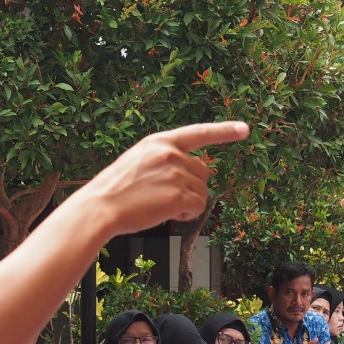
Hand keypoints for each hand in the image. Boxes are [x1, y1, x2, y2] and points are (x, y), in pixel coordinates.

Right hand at [74, 121, 249, 238]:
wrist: (99, 208)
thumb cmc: (114, 191)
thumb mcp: (138, 162)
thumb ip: (164, 161)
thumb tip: (193, 174)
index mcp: (159, 142)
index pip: (198, 132)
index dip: (224, 131)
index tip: (244, 129)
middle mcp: (170, 153)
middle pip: (204, 172)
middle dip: (192, 187)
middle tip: (167, 198)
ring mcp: (176, 172)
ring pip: (203, 192)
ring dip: (189, 203)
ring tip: (161, 206)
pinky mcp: (179, 194)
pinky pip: (198, 206)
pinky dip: (187, 214)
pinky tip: (167, 213)